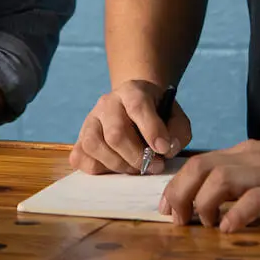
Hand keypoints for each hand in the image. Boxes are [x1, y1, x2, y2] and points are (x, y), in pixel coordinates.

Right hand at [69, 80, 191, 174]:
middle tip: (154, 166)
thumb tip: (166, 149)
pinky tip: (116, 167)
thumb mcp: (176, 117)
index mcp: (132, 91)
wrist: (134, 108)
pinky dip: (99, 169)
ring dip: (118, 164)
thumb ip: (178, 132)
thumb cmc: (157, 116)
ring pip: (95, 145)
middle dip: (137, 156)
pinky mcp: (80, 138)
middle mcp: (107, 102)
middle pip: (116, 133)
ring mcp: (90, 120)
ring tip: (135, 168)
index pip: (138, 106)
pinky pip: (81, 158)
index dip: (151, 130)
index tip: (163, 149)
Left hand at [159, 136, 259, 231]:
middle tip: (176, 220)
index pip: (201, 162)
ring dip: (203, 204)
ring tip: (203, 226)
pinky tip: (230, 230)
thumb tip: (219, 198)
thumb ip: (248, 176)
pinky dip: (236, 215)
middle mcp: (253, 159)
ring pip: (220, 179)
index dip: (178, 184)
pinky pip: (254, 200)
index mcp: (248, 153)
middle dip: (180, 193)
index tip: (167, 207)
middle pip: (201, 168)